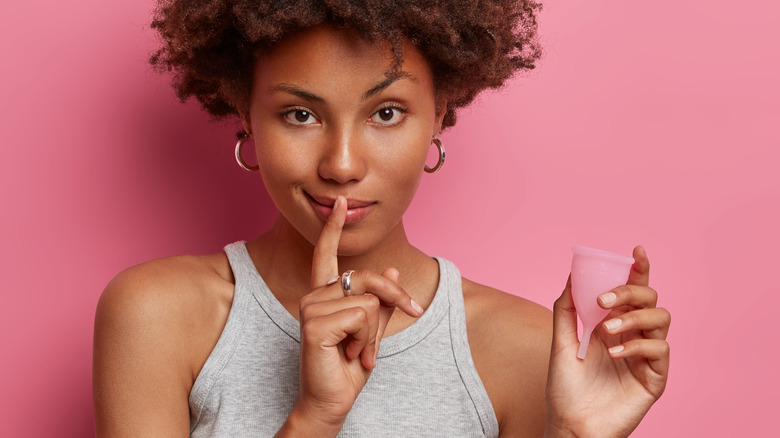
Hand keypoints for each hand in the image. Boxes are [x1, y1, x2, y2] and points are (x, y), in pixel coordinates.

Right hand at [282, 196, 423, 434]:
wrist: (331, 402)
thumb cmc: (349, 369)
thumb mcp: (373, 331)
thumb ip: (380, 303)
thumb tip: (390, 270)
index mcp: (324, 296)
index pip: (326, 255)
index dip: (332, 229)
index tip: (340, 203)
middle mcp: (313, 297)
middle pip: (367, 277)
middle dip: (394, 298)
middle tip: (408, 315)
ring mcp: (310, 309)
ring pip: (368, 300)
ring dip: (374, 331)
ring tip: (358, 350)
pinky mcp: (314, 324)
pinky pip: (362, 316)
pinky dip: (367, 338)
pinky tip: (350, 354)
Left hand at [545, 246, 670, 437]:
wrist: (570, 424)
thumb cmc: (565, 388)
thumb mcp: (561, 342)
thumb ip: (566, 309)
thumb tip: (572, 274)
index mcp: (613, 324)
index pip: (632, 291)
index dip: (638, 270)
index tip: (636, 251)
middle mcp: (633, 336)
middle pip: (650, 299)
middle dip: (630, 291)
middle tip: (603, 300)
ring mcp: (646, 356)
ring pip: (661, 319)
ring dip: (633, 318)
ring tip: (606, 331)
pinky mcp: (655, 378)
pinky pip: (660, 350)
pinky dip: (637, 345)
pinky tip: (615, 353)